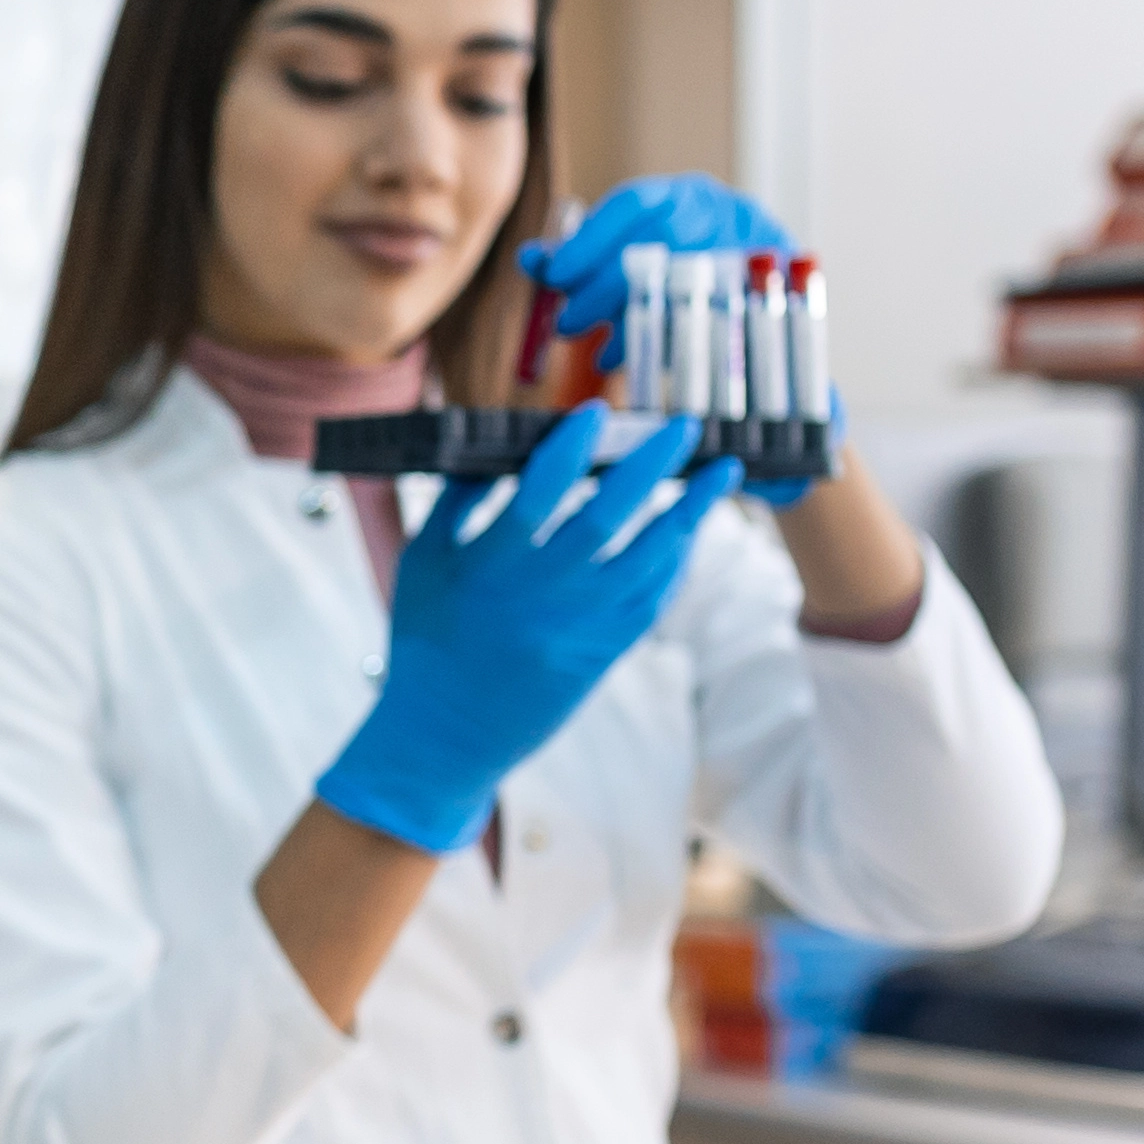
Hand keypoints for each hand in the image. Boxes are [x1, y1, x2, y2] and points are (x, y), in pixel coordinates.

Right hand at [313, 405, 741, 849]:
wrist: (446, 733)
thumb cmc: (425, 639)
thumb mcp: (423, 561)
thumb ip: (457, 501)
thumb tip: (495, 447)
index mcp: (492, 563)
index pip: (541, 489)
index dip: (573, 445)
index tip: (597, 410)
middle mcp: (543, 592)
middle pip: (609, 516)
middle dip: (650, 465)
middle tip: (683, 428)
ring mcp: (581, 625)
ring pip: (650, 559)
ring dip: (690, 512)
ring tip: (720, 473)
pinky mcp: (604, 651)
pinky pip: (653, 600)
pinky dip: (677, 562)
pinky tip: (691, 533)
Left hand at [514, 172, 789, 346]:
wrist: (772, 268)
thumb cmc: (683, 254)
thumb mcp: (635, 240)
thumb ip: (581, 249)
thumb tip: (530, 260)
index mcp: (683, 195)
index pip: (634, 205)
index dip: (591, 240)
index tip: (554, 275)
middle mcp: (719, 215)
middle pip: (656, 247)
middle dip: (603, 289)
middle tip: (567, 324)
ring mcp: (747, 252)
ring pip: (683, 288)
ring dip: (631, 326)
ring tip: (596, 356)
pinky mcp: (760, 296)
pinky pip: (706, 327)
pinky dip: (662, 348)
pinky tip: (630, 363)